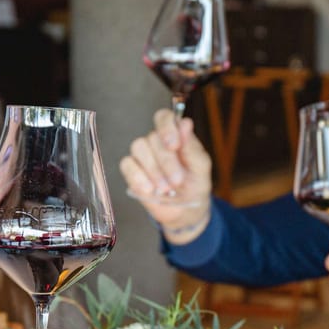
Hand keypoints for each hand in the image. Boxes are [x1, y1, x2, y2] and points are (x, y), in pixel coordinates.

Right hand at [120, 109, 213, 241]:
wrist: (185, 210)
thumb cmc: (195, 184)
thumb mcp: (200, 167)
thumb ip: (192, 146)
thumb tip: (185, 123)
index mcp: (175, 135)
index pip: (164, 117)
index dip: (167, 128)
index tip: (174, 146)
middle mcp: (156, 141)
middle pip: (152, 137)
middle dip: (166, 161)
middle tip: (178, 180)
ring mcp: (142, 155)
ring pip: (138, 148)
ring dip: (153, 170)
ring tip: (166, 188)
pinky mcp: (132, 170)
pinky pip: (128, 165)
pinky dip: (139, 178)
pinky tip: (150, 190)